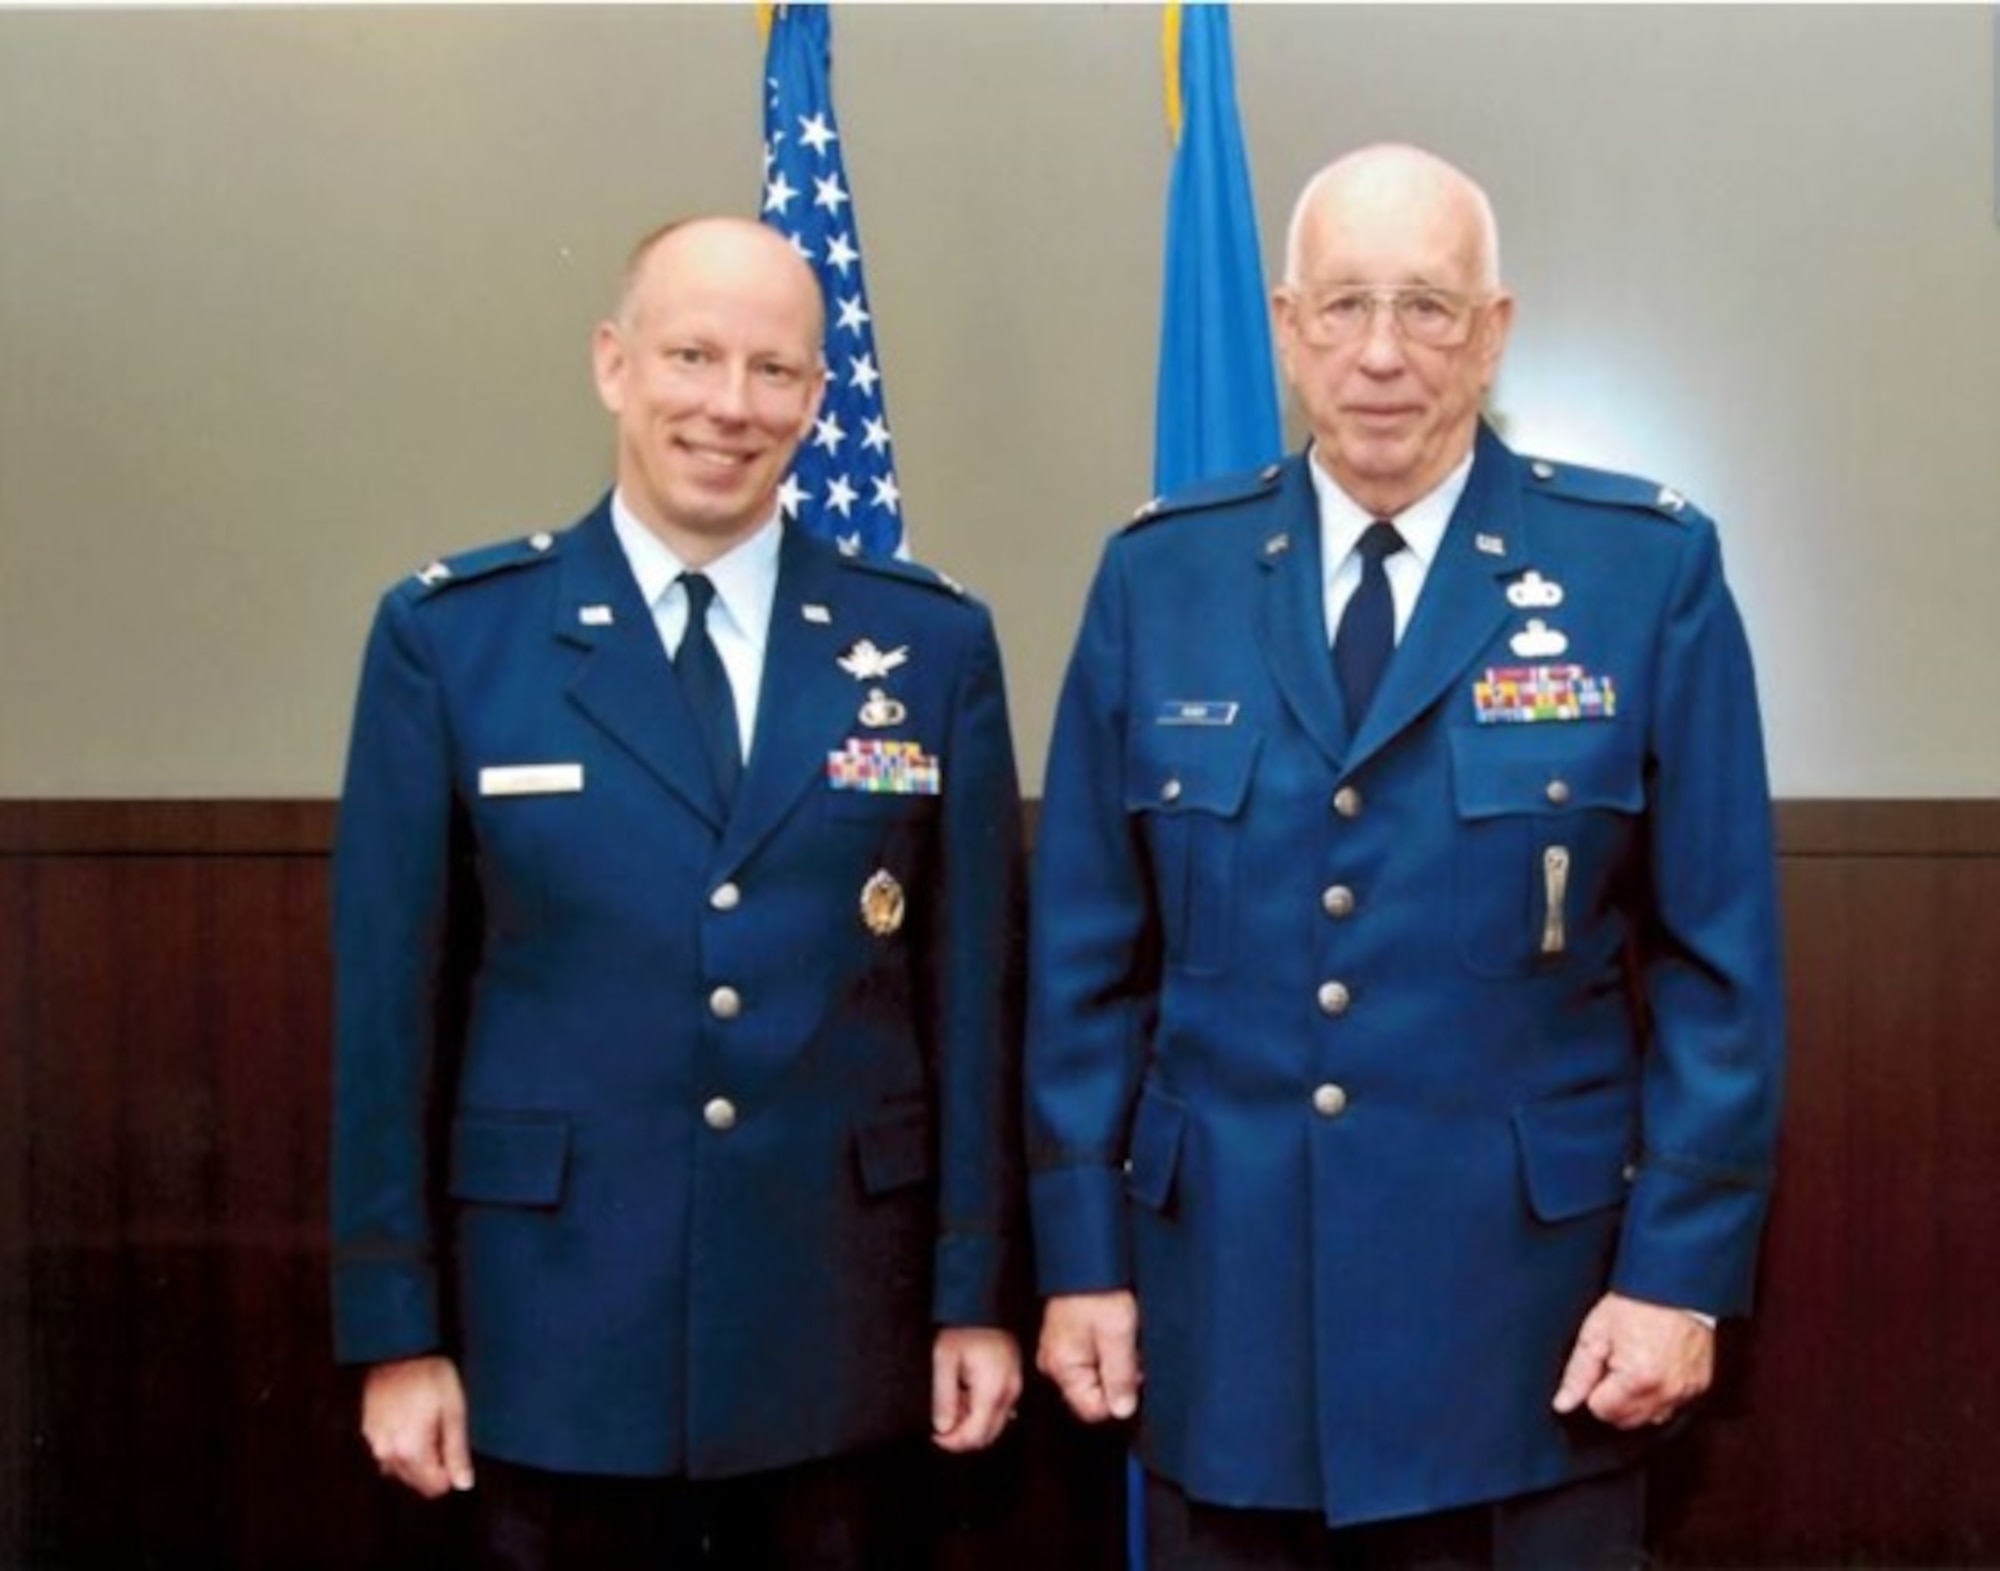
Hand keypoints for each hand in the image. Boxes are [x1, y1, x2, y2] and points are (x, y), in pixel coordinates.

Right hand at [361, 1355, 474, 1497]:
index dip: (451, 1474)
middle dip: (434, 1466)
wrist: (399, 1350)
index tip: (456, 1449)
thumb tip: (464, 1484)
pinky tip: (411, 1423)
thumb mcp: (454, 1411)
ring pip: (400, 1469)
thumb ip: (457, 1452)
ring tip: (428, 1424)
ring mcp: (374, 1443)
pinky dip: (401, 1447)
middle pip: (416, 1481)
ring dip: (416, 1458)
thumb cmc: (432, 1377)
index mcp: (410, 1451)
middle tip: (444, 1432)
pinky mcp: (367, 1431)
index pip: (433, 1487)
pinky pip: (387, 1453)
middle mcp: (387, 1454)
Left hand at [930, 1326, 1022, 1452]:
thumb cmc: (964, 1328)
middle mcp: (1010, 1393)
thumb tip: (943, 1428)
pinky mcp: (1014, 1381)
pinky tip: (966, 1394)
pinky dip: (982, 1412)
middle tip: (941, 1421)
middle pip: (987, 1436)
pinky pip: (1000, 1410)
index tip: (935, 1434)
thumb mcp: (944, 1360)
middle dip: (962, 1436)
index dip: (952, 1442)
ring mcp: (1015, 1388)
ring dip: (972, 1423)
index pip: (975, 1436)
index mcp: (992, 1391)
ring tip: (953, 1400)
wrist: (984, 1304)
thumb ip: (943, 1398)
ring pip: (994, 1425)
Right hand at [1036, 1290, 1140, 1423]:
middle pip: (1094, 1392)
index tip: (1133, 1373)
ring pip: (1097, 1374)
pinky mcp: (1068, 1337)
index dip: (1119, 1396)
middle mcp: (1055, 1363)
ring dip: (1117, 1361)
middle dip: (1119, 1377)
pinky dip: (1110, 1348)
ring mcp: (1060, 1349)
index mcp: (1062, 1367)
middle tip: (1130, 1347)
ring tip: (1123, 1332)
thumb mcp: (1118, 1334)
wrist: (1087, 1254)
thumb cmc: (1099, 1288)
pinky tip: (1116, 1328)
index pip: (1093, 1409)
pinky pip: (1093, 1357)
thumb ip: (1120, 1377)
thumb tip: (1123, 1410)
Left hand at [1552, 1292, 1714, 1429]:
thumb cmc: (1636, 1304)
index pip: (1601, 1410)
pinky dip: (1660, 1397)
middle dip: (1613, 1398)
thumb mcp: (1596, 1332)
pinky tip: (1653, 1371)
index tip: (1600, 1366)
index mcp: (1637, 1380)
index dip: (1593, 1389)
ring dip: (1637, 1402)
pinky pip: (1673, 1408)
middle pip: (1626, 1421)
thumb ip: (1578, 1373)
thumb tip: (1563, 1404)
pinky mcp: (1699, 1388)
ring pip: (1651, 1419)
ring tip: (1634, 1366)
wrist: (1675, 1287)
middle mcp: (1666, 1393)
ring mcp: (1686, 1392)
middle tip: (1615, 1364)